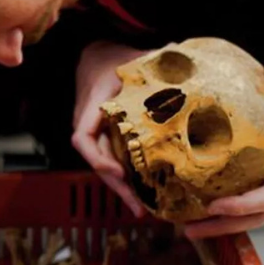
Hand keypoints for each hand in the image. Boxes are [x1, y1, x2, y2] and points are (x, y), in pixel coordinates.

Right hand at [72, 40, 151, 217]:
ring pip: (104, 166)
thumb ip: (156, 57)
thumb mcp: (133, 57)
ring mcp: (96, 132)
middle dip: (115, 186)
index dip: (99, 158)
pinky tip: (143, 193)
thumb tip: (180, 53)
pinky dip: (125, 178)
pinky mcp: (105, 137)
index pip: (83, 138)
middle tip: (137, 208)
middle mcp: (89, 123)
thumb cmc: (113, 57)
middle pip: (96, 161)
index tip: (119, 172)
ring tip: (142, 211)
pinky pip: (111, 160)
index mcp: (92, 105)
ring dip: (121, 189)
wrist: (95, 55)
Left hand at [183, 58, 263, 239]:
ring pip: (257, 216)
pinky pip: (257, 206)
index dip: (243, 203)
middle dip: (225, 224)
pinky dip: (233, 214)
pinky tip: (206, 211)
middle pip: (259, 215)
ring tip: (190, 228)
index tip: (215, 204)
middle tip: (188, 229)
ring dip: (225, 225)